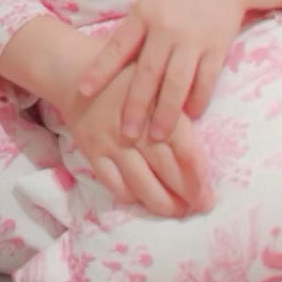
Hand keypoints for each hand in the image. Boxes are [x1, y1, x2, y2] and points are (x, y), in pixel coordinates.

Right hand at [61, 63, 211, 217]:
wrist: (74, 70)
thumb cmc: (124, 74)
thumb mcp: (155, 78)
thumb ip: (175, 104)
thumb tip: (201, 140)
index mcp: (156, 107)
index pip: (185, 150)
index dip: (198, 176)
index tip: (208, 191)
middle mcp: (135, 129)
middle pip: (167, 171)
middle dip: (187, 195)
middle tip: (200, 206)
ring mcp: (111, 143)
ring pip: (141, 185)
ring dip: (162, 204)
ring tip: (176, 211)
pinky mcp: (92, 152)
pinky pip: (114, 184)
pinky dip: (131, 196)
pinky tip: (143, 199)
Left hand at [78, 0, 248, 143]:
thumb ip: (135, 28)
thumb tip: (111, 60)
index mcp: (145, 13)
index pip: (117, 46)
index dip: (100, 69)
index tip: (83, 90)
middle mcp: (167, 28)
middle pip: (147, 74)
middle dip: (135, 106)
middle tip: (125, 134)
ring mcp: (193, 39)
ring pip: (177, 84)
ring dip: (166, 113)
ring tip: (156, 136)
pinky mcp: (217, 47)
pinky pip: (205, 81)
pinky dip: (197, 101)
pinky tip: (190, 116)